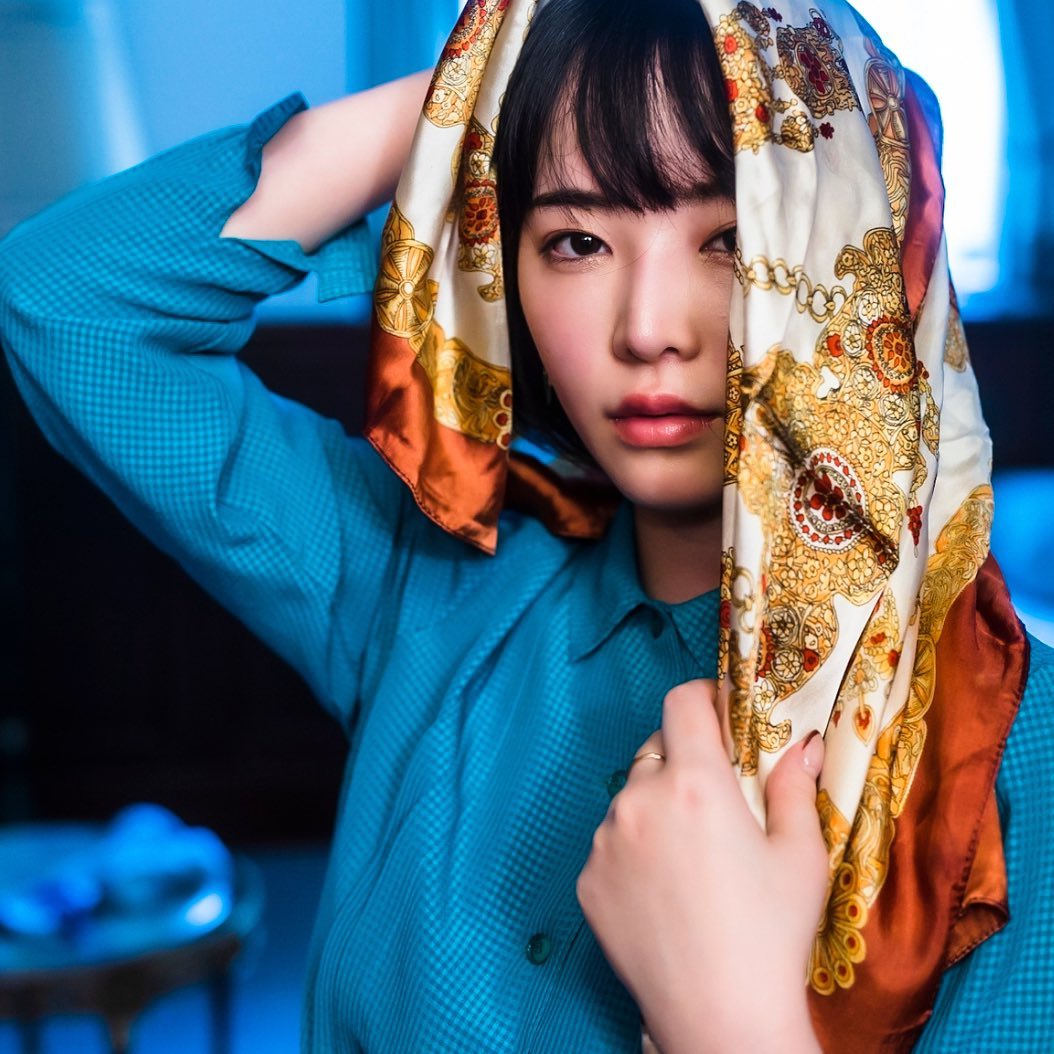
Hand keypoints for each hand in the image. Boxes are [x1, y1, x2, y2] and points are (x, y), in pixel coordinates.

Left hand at [576, 680, 826, 1053]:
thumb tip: (801, 744)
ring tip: (690, 857)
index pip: (682, 701)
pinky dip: (632, 851)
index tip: (721, 715)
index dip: (703, 698)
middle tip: (714, 800)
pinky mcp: (587, 879)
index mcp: (694, 782)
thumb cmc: (771, 935)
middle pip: (656, 749)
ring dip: (655, 807)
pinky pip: (609, 844)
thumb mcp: (800, 856)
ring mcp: (605, 841)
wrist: (719, 1018)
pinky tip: (663, 890)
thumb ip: (794, 787)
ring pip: (630, 797)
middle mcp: (640, 800)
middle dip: (684, 761)